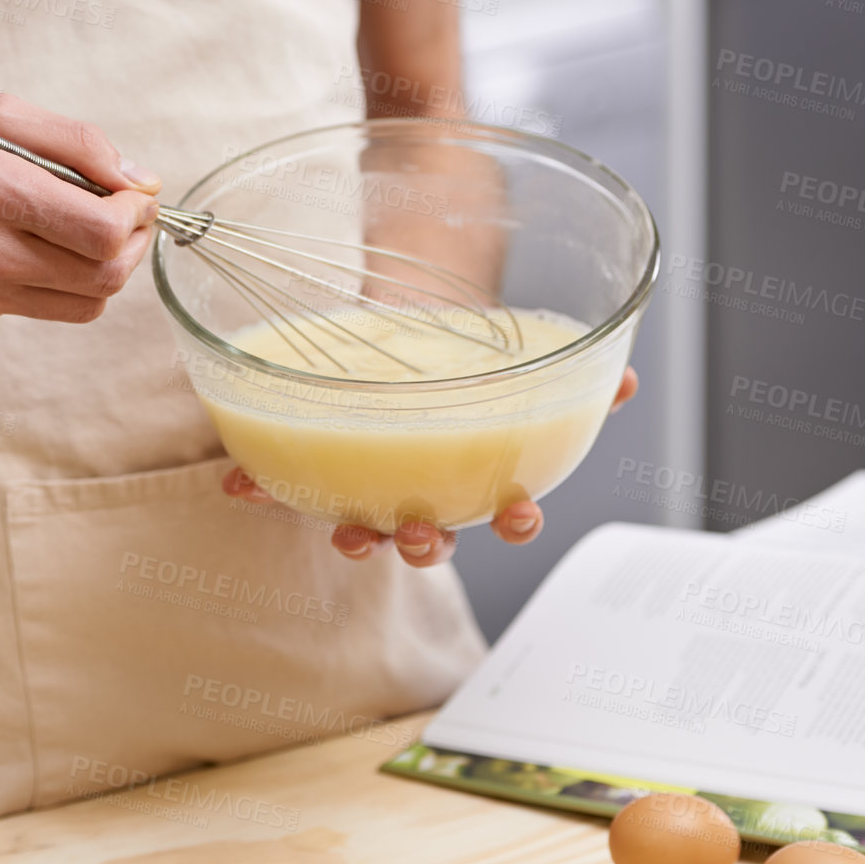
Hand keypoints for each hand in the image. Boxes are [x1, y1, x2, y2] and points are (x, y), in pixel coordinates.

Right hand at [0, 92, 160, 323]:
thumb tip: (139, 178)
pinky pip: (43, 309)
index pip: (103, 231)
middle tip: (127, 216)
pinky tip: (34, 247)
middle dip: (132, 245)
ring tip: (90, 234)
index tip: (134, 194)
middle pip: (106, 277)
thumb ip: (73, 141)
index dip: (136, 215)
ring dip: (105, 270)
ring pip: (85, 305)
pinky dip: (59, 282)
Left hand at [223, 366, 639, 566]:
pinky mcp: (316, 456)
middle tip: (421, 536)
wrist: (404, 319)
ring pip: (364, 521)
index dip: (514, 520)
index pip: (502, 510)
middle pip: (430, 534)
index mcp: (475, 471)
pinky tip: (241, 484)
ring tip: (347, 533)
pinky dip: (263, 486)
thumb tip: (623, 378)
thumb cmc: (464, 352)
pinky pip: (287, 480)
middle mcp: (422, 488)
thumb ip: (570, 372)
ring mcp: (368, 479)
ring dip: (355, 533)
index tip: (520, 515)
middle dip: (426, 544)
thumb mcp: (521, 358)